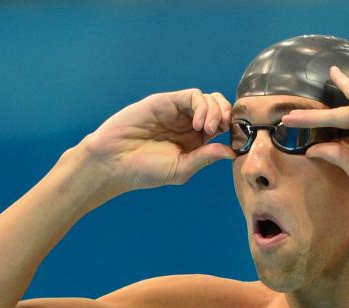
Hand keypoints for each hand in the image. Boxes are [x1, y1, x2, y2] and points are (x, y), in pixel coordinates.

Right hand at [80, 89, 234, 195]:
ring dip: (216, 110)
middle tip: (224, 129)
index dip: (232, 129)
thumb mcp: (181, 169)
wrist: (113, 161)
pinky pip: (191, 95)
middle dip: (227, 115)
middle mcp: (188, 124)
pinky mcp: (165, 102)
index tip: (235, 139)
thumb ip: (205, 158)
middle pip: (219, 108)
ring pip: (208, 99)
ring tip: (208, 129)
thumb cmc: (144, 170)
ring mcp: (177, 111)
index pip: (222, 127)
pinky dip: (202, 105)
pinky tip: (199, 123)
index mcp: (195, 142)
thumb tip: (231, 152)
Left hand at [281, 66, 348, 195]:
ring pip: (339, 112)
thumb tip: (311, 150)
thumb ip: (336, 155)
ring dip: (313, 117)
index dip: (337, 132)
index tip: (325, 134)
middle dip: (317, 121)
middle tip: (292, 120)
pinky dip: (342, 82)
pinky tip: (331, 74)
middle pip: (344, 118)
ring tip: (289, 119)